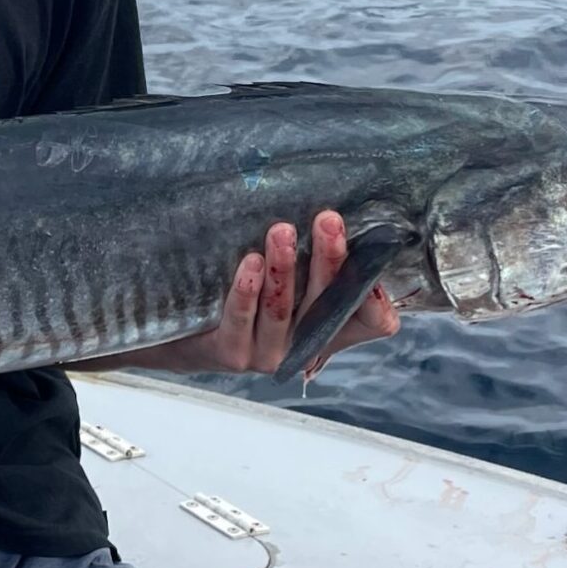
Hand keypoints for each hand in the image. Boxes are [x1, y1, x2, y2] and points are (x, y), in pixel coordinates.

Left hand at [148, 209, 400, 379]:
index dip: (378, 300)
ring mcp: (268, 355)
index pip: (373, 323)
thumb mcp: (289, 278)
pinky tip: (249, 262)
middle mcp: (304, 346)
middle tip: (328, 220)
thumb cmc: (248, 295)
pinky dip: (246, 291)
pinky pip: (241, 320)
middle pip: (326, 306)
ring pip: (281, 310)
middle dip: (328, 259)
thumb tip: (334, 212)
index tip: (372, 259)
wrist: (188, 334)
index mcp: (329, 329)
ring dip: (283, 268)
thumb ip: (314, 260)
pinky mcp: (232, 355)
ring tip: (281, 231)